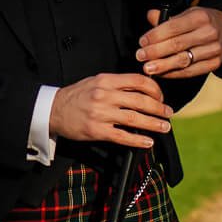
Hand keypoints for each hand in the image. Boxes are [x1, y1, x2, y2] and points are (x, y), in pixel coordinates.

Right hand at [47, 73, 170, 148]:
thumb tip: (142, 90)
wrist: (52, 110)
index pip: (138, 81)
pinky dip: (138, 140)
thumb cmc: (76, 96)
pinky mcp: (96, 130)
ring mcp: (100, 113)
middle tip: (168, 113)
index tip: (161, 97)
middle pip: (141, 100)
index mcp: (106, 80)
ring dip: (154, 124)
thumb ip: (117, 84)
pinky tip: (148, 142)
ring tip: (164, 127)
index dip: (155, 89)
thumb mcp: (95, 81)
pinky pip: (122, 136)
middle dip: (159, 108)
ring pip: (135, 118)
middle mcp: (104, 95)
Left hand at [138, 6, 221, 78]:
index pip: (173, 27)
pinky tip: (162, 73)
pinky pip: (190, 71)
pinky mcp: (214, 63)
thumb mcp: (187, 13)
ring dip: (163, 65)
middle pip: (177, 45)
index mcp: (200, 17)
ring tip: (148, 68)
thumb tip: (150, 16)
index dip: (155, 36)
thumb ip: (167, 18)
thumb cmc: (200, 22)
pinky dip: (174, 74)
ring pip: (183, 60)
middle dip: (155, 52)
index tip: (142, 42)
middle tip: (140, 56)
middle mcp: (209, 33)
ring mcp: (213, 49)